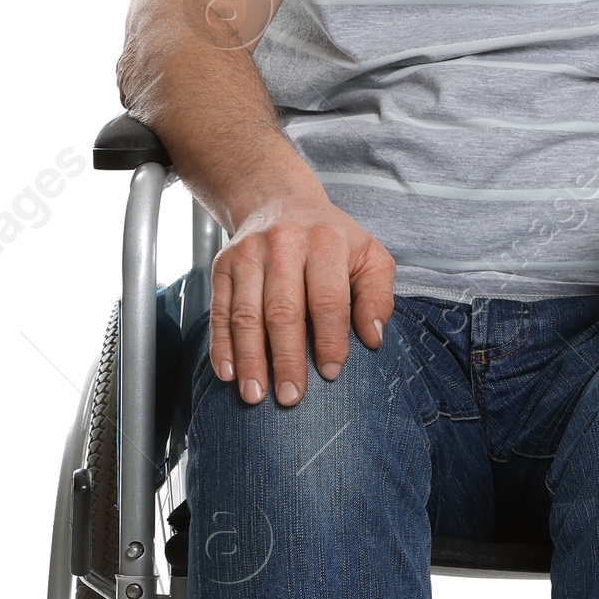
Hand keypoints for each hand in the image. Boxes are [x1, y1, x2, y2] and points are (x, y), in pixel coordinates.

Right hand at [211, 189, 394, 404]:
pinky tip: (228, 372)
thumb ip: (378, 295)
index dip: (330, 339)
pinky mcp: (222, 266)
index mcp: (325, 241)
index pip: (327, 299)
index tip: (330, 372)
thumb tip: (373, 338)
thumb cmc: (331, 239)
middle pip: (283, 311)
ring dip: (250, 359)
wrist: (278, 201)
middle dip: (287, 358)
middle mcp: (282, 244)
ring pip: (246, 314)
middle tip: (291, 396)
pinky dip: (221, 345)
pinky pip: (220, 311)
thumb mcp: (369, 256)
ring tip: (255, 394)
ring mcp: (247, 254)